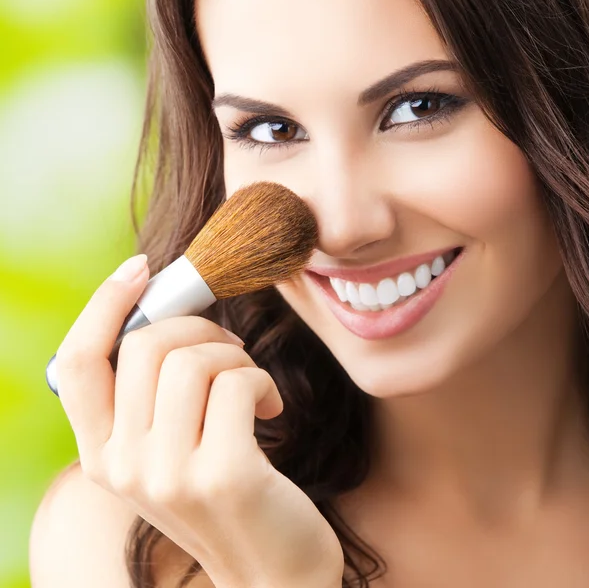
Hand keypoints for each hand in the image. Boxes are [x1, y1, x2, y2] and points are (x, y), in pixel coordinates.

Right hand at [55, 254, 343, 587]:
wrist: (270, 569)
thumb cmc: (223, 492)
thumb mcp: (168, 450)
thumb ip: (149, 396)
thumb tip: (163, 310)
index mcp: (101, 454)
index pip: (78, 360)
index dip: (105, 304)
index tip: (142, 269)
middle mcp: (123, 467)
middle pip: (145, 346)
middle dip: (199, 327)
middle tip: (230, 349)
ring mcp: (169, 475)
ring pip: (193, 359)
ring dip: (234, 355)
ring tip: (250, 384)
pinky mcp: (224, 476)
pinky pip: (237, 382)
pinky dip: (261, 380)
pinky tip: (271, 408)